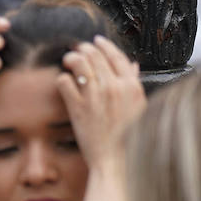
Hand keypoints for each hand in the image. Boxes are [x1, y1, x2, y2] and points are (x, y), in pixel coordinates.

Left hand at [56, 36, 144, 171]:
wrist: (114, 160)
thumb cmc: (128, 136)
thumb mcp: (138, 107)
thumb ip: (134, 84)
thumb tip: (133, 65)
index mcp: (131, 86)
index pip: (116, 55)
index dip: (103, 45)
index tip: (95, 41)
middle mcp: (114, 87)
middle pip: (95, 55)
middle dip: (83, 49)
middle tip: (76, 50)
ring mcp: (95, 96)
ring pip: (79, 62)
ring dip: (71, 58)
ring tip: (67, 60)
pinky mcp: (77, 108)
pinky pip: (64, 81)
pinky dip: (62, 78)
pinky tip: (63, 81)